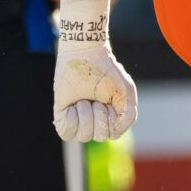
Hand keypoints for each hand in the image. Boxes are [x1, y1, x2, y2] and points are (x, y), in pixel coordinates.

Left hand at [52, 0, 137, 141]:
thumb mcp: (125, 93)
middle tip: (94, 97)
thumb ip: (128, 116)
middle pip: (98, 137)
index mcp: (109, 119)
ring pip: (83, 136)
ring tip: (83, 98)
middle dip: (98, 115)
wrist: (85, 54)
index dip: (111, 119)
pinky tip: (73, 105)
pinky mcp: (62, 114)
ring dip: (85, 114)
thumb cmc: (107, 71)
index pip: (111, 135)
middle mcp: (93, 121)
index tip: (108, 101)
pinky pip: (66, 133)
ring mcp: (77, 119)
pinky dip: (71, 119)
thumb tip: (113, 134)